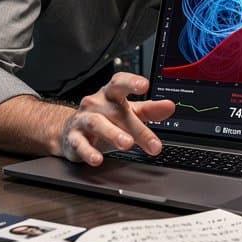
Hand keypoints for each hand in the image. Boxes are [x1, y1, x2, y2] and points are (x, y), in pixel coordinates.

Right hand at [59, 73, 174, 165]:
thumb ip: (149, 110)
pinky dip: (88, 152)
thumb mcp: (128, 112)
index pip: (119, 83)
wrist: (72, 130)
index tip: (144, 85)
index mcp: (110, 94)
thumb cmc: (105, 118)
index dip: (131, 82)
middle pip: (115, 111)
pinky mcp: (74, 138)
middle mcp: (96, 104)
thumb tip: (170, 106)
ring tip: (126, 143)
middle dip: (135, 127)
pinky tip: (97, 159)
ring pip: (96, 123)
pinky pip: (80, 144)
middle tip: (152, 143)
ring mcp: (83, 120)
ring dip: (112, 133)